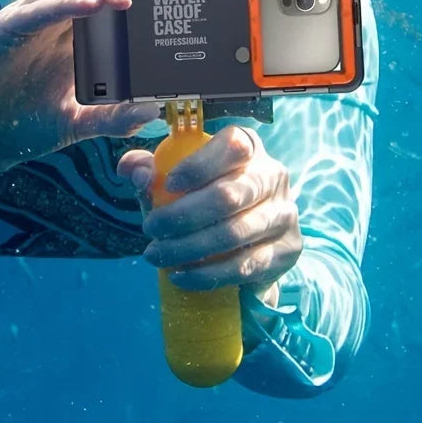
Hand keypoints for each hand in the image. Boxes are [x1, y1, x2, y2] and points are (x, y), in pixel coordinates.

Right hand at [0, 0, 173, 182]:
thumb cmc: (24, 125)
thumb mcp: (80, 122)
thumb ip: (116, 117)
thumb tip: (155, 109)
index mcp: (72, 22)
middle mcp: (52, 10)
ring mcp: (25, 18)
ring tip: (125, 0)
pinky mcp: (1, 33)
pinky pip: (36, 10)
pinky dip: (65, 4)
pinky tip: (91, 8)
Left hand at [116, 125, 300, 301]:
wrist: (247, 239)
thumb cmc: (202, 195)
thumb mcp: (175, 176)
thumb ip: (149, 167)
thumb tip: (134, 172)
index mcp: (248, 146)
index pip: (231, 146)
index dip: (199, 165)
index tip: (168, 183)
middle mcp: (272, 176)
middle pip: (228, 195)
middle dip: (182, 215)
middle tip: (149, 228)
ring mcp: (284, 214)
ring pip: (234, 233)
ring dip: (188, 248)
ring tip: (155, 255)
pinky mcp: (287, 250)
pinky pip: (245, 266)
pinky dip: (208, 274)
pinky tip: (180, 276)